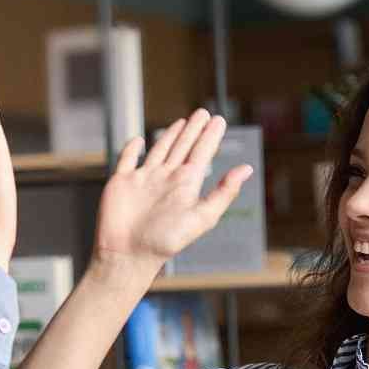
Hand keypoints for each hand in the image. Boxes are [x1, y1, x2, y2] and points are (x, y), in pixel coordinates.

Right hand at [92, 109, 252, 284]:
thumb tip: (247, 169)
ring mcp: (144, 179)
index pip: (202, 153)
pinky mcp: (122, 182)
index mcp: (185, 185)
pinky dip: (132, 149)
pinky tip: (138, 141)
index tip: (219, 120)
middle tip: (204, 113)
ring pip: (160, 150)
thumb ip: (223, 193)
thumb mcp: (202, 217)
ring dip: (171, 135)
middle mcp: (166, 179)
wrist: (128, 255)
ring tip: (182, 122)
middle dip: (194, 130)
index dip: (211, 136)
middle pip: (183, 147)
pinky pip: (127, 160)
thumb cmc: (165, 242)